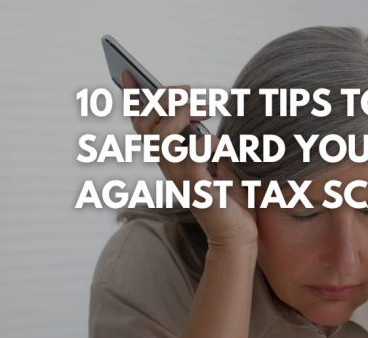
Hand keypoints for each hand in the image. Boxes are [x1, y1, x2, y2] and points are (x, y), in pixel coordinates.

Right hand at [122, 71, 257, 248]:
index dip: (134, 100)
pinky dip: (208, 143)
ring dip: (181, 114)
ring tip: (205, 110)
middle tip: (191, 93)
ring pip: (161, 136)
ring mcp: (179, 178)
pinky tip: (222, 148)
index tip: (129, 74)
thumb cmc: (230, 197)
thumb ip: (204, 139)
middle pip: (146, 125)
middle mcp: (169, 167)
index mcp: (171, 158)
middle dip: (163, 99)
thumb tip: (201, 110)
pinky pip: (192, 155)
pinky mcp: (195, 188)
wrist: (238, 233)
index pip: (143, 125)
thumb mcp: (217, 160)